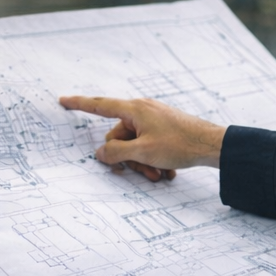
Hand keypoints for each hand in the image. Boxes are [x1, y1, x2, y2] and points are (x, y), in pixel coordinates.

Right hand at [59, 95, 225, 180]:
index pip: (100, 105)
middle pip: (119, 136)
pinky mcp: (164, 128)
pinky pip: (149, 145)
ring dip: (142, 163)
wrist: (212, 144)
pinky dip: (153, 159)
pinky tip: (167, 172)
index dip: (79, 104)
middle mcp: (142, 110)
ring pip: (135, 144)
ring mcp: (154, 119)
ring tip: (158, 175)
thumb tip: (100, 152)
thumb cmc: (179, 144)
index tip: (63, 100)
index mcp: (134, 109)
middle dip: (128, 158)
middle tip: (142, 174)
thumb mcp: (143, 152)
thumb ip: (116, 152)